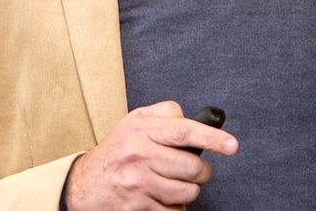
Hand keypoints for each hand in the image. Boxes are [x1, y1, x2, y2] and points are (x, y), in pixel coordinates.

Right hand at [65, 100, 238, 210]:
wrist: (83, 186)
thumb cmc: (118, 152)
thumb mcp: (135, 122)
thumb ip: (166, 114)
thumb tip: (198, 120)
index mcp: (141, 130)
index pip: (183, 131)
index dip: (212, 138)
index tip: (232, 145)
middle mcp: (139, 156)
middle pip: (192, 167)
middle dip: (200, 172)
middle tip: (190, 170)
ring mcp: (138, 185)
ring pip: (188, 192)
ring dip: (186, 191)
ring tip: (169, 183)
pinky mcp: (139, 209)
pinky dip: (174, 209)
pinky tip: (160, 199)